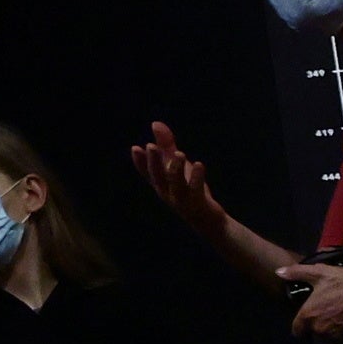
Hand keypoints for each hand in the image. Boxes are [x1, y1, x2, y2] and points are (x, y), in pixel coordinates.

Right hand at [128, 121, 234, 245]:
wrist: (206, 220)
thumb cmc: (189, 190)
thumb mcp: (177, 165)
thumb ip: (166, 145)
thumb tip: (155, 123)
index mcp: (160, 183)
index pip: (146, 172)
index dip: (140, 161)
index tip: (135, 147)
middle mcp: (166, 191)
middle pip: (157, 176)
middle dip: (154, 161)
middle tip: (150, 146)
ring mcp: (180, 198)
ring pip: (175, 183)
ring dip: (175, 168)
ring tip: (180, 153)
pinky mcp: (196, 202)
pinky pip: (195, 189)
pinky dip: (197, 176)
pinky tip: (198, 164)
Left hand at [292, 261, 342, 336]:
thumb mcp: (320, 273)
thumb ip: (297, 273)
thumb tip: (278, 272)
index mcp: (309, 315)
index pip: (296, 329)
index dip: (298, 325)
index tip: (303, 320)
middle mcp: (320, 328)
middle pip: (312, 331)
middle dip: (316, 323)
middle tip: (324, 310)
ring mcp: (336, 334)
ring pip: (326, 334)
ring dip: (329, 327)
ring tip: (336, 313)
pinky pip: (341, 336)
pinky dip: (342, 330)